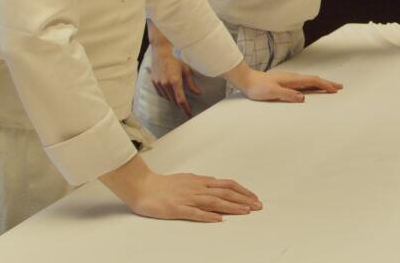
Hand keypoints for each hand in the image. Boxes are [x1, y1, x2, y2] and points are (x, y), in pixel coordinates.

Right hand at [100, 156, 262, 221]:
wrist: (142, 186)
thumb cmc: (164, 185)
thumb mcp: (188, 179)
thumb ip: (203, 183)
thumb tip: (217, 185)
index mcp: (200, 182)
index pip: (227, 184)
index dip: (242, 191)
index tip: (254, 198)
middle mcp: (197, 188)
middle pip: (225, 192)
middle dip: (243, 199)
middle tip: (258, 206)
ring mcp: (188, 198)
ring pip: (214, 202)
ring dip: (232, 207)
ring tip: (246, 212)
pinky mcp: (177, 209)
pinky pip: (195, 212)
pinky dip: (208, 216)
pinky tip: (219, 220)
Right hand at [150, 42, 200, 116]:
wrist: (161, 51)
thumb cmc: (176, 58)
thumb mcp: (186, 69)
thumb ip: (191, 83)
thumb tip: (198, 93)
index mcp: (175, 81)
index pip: (181, 100)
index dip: (185, 109)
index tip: (189, 115)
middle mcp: (165, 84)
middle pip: (174, 101)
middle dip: (181, 105)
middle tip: (187, 109)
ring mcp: (159, 83)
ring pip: (167, 98)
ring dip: (173, 100)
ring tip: (180, 101)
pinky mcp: (154, 82)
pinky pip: (161, 94)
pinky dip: (167, 96)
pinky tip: (171, 93)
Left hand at [223, 63, 342, 102]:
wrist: (247, 80)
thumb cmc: (258, 87)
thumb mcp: (272, 93)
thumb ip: (288, 95)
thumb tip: (303, 98)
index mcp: (292, 80)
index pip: (313, 81)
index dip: (325, 85)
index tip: (335, 90)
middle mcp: (292, 78)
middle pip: (314, 79)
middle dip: (327, 83)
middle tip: (339, 87)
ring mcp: (289, 80)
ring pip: (309, 81)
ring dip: (321, 84)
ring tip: (329, 87)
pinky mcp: (285, 83)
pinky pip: (303, 83)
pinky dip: (312, 85)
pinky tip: (312, 88)